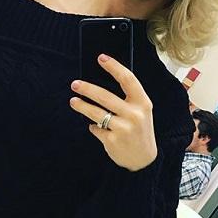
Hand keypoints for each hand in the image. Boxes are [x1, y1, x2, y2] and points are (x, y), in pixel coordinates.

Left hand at [69, 54, 156, 171]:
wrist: (144, 160)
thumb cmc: (139, 130)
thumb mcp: (141, 111)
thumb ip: (127, 98)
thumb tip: (99, 84)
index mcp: (143, 103)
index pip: (128, 80)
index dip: (114, 67)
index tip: (101, 58)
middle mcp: (134, 114)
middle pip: (105, 96)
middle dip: (87, 89)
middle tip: (75, 84)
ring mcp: (123, 128)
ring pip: (96, 113)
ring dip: (81, 106)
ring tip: (73, 101)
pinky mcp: (113, 141)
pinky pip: (95, 128)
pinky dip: (93, 127)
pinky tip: (94, 127)